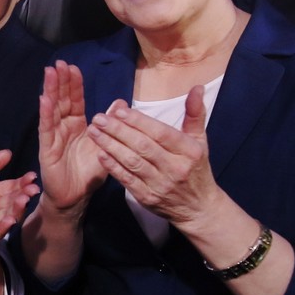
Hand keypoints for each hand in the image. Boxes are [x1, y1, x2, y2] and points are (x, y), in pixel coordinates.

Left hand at [0, 150, 37, 254]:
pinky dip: (1, 228)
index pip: (10, 186)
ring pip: (6, 216)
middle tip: (32, 189)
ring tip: (22, 201)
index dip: (22, 182)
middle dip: (23, 195)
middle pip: (11, 201)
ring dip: (16, 210)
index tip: (32, 176)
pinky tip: (9, 221)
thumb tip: (7, 152)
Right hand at [37, 61, 105, 215]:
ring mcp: (54, 137)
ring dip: (50, 91)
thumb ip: (111, 125)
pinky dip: (45, 114)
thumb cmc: (89, 173)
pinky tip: (44, 99)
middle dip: (60, 81)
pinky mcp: (47, 148)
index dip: (73, 84)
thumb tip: (120, 102)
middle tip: (59, 63)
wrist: (76, 198)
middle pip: (61, 100)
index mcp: (78, 125)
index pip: (75, 100)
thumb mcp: (105, 146)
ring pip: (52, 109)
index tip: (72, 67)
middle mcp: (64, 128)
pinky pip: (47, 128)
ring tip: (49, 73)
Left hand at [86, 89, 218, 225]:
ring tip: (94, 132)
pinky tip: (100, 154)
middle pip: (143, 147)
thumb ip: (194, 114)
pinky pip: (127, 180)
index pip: (161, 134)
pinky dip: (113, 167)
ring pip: (132, 163)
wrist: (198, 207)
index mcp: (189, 151)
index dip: (139, 122)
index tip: (119, 110)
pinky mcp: (147, 198)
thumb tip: (197, 87)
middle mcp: (175, 168)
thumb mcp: (200, 141)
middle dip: (118, 131)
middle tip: (99, 118)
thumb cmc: (196, 168)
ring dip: (111, 146)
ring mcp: (161, 185)